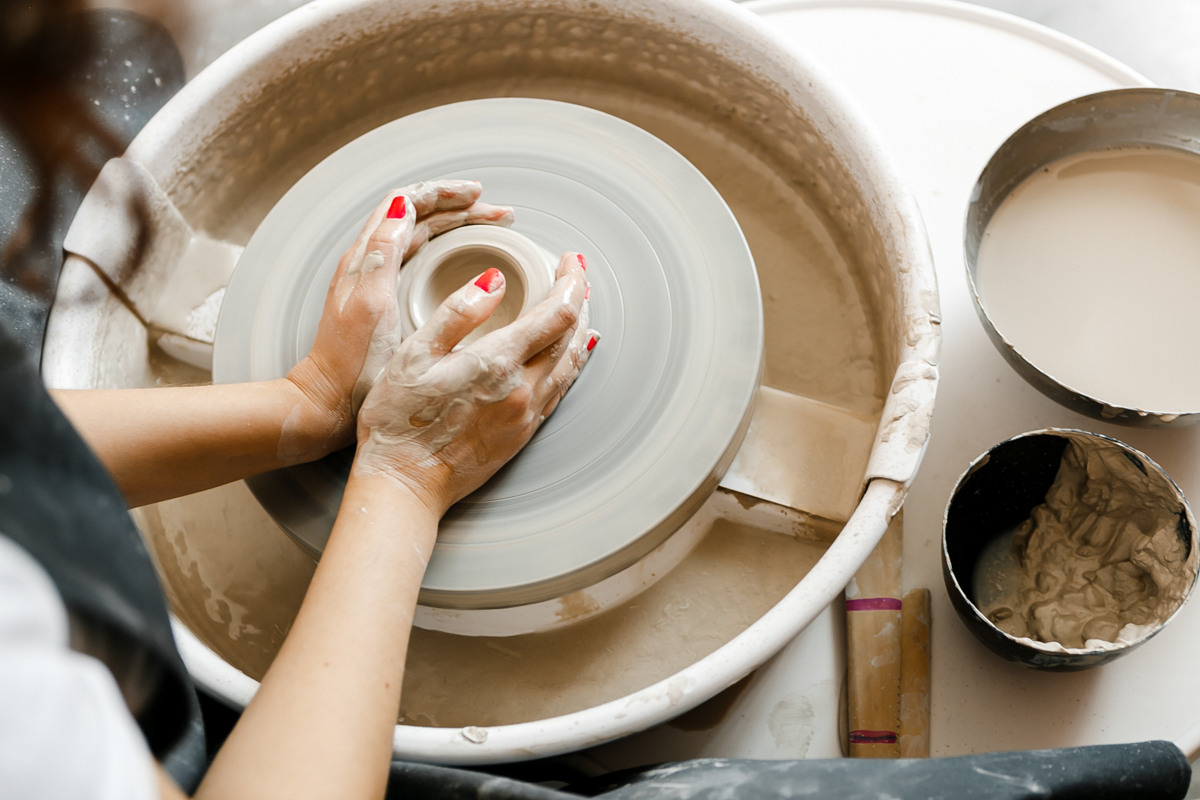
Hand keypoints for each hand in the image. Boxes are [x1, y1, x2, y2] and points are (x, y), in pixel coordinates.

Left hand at [284, 181, 513, 457]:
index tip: (479, 198)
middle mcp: (371, 264)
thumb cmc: (351, 363)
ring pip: (423, 239)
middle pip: (420, 218)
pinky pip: (422, 263)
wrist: (329, 401)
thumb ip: (384, 253)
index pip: (408, 204)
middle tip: (499, 214)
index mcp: (368, 259)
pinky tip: (465, 267)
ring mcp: (379, 284)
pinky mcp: (387, 305)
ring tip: (489, 229)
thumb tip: (404, 205)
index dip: (445, 194)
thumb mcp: (371, 303)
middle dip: (460, 209)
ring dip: (458, 228)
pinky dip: (449, 253)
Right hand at [354, 252, 597, 515]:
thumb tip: (495, 280)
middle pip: (572, 336)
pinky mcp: (523, 434)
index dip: (571, 281)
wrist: (405, 485)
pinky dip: (572, 363)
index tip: (570, 261)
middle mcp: (523, 390)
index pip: (557, 313)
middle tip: (575, 275)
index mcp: (498, 363)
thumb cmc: (399, 422)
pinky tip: (571, 354)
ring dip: (580, 330)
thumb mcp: (415, 354)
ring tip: (579, 306)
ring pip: (571, 364)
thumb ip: (458, 313)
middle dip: (579, 299)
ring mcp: (526, 415)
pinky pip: (560, 389)